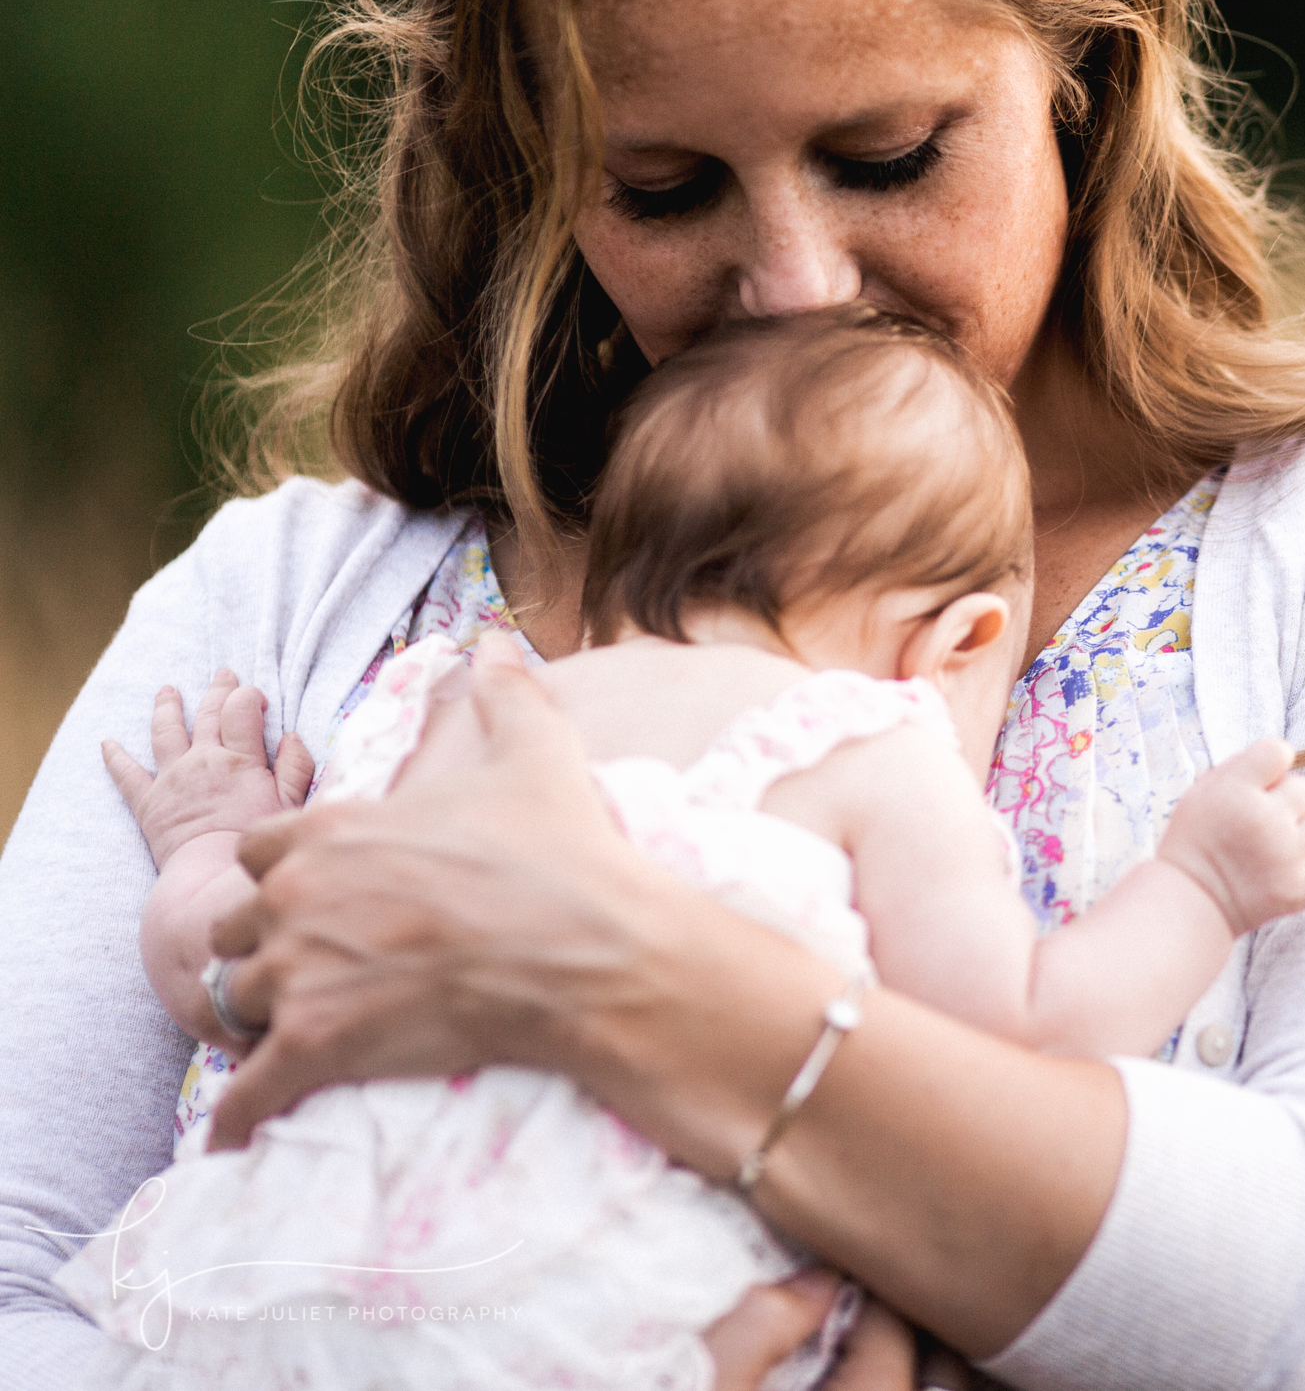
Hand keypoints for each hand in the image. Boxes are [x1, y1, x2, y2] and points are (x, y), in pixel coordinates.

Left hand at [102, 670, 313, 868]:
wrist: (211, 874)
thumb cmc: (255, 842)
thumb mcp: (290, 804)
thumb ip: (295, 767)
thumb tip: (291, 737)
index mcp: (239, 759)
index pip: (241, 710)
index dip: (249, 696)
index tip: (258, 698)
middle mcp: (202, 760)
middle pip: (207, 714)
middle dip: (217, 690)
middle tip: (222, 675)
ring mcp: (172, 779)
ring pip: (166, 732)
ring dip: (167, 708)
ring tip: (167, 692)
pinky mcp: (148, 802)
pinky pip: (127, 775)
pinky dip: (115, 757)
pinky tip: (108, 743)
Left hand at [199, 637, 656, 1148]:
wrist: (590, 952)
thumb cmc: (561, 852)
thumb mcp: (534, 752)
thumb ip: (504, 691)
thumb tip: (494, 643)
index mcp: (331, 831)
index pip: (256, 853)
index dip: (283, 877)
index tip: (319, 898)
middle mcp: (296, 898)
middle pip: (237, 930)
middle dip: (270, 949)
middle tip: (322, 970)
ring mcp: (300, 975)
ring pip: (238, 1003)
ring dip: (266, 1021)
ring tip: (309, 1036)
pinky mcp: (315, 1048)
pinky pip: (246, 1095)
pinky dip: (240, 1118)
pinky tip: (239, 1139)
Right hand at [1157, 739, 1304, 935]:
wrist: (1189, 904)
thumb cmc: (1192, 841)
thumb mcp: (1200, 791)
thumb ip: (1240, 768)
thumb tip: (1279, 756)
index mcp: (1237, 791)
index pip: (1280, 750)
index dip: (1272, 761)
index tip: (1260, 777)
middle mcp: (1267, 821)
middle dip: (1287, 800)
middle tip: (1260, 822)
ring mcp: (1287, 858)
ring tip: (1285, 844)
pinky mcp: (1299, 892)